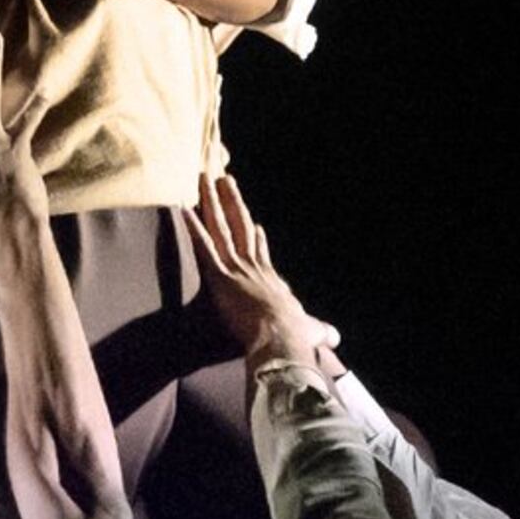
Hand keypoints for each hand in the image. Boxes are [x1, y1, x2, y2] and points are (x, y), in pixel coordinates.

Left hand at [188, 174, 338, 358]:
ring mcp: (237, 268)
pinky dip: (194, 228)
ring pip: (222, 227)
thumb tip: (335, 338)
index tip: (256, 225)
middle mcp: (254, 267)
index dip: (258, 239)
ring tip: (205, 180)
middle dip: (233, 202)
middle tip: (225, 180)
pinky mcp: (220, 276)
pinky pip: (204, 246)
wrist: (282, 337)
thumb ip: (320, 331)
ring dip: (213, 202)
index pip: (262, 253)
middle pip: (242, 226)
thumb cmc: (295, 337)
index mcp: (272, 280)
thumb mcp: (312, 331)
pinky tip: (184, 210)